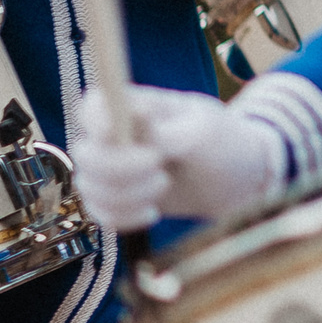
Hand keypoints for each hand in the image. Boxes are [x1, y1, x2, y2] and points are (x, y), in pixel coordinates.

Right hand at [71, 85, 286, 231]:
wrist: (236, 180)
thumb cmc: (222, 142)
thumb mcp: (204, 130)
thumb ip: (167, 129)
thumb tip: (137, 123)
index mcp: (138, 107)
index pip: (94, 105)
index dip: (95, 121)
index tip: (114, 134)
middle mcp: (116, 136)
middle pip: (85, 152)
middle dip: (119, 168)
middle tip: (159, 168)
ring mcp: (113, 168)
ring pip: (89, 186)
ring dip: (126, 195)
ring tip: (164, 186)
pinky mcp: (117, 199)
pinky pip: (99, 213)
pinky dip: (124, 217)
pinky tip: (152, 213)